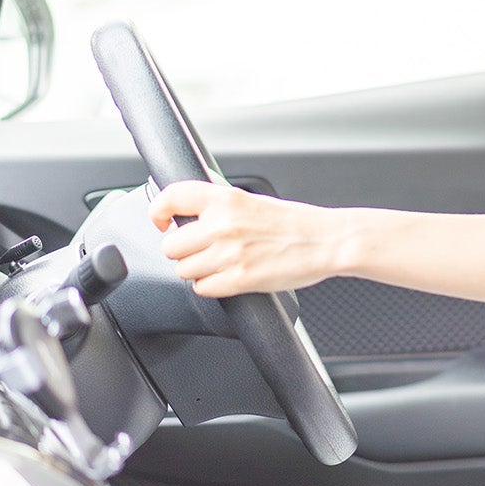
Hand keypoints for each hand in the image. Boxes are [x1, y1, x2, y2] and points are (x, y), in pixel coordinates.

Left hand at [149, 181, 341, 297]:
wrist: (327, 241)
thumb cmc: (295, 223)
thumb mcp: (253, 200)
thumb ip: (220, 206)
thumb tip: (188, 214)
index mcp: (226, 199)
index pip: (171, 197)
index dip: (158, 211)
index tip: (160, 221)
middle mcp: (223, 225)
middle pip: (171, 245)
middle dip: (183, 251)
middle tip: (201, 249)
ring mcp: (229, 254)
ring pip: (183, 270)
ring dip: (197, 270)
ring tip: (219, 264)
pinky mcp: (238, 280)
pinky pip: (202, 288)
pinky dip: (212, 286)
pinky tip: (228, 276)